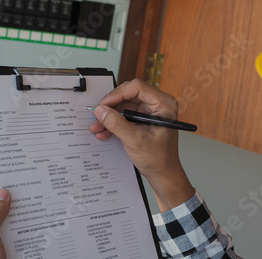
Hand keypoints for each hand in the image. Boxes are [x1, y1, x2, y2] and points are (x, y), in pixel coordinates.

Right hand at [89, 78, 194, 210]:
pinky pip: (125, 113)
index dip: (118, 94)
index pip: (137, 88)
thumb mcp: (135, 140)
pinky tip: (104, 130)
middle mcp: (158, 104)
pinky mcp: (143, 118)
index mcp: (164, 104)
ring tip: (97, 125)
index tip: (104, 104)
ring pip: (125, 104)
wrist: (163, 173)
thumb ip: (117, 124)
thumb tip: (101, 110)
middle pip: (129, 94)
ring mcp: (151, 111)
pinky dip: (114, 121)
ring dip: (110, 115)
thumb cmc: (159, 158)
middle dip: (112, 105)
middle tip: (98, 114)